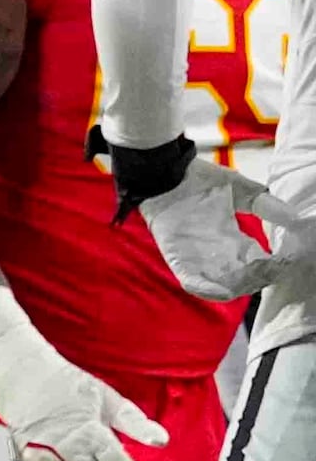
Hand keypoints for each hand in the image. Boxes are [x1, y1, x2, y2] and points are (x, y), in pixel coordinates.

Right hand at [0, 288, 166, 460]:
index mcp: (92, 432)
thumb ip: (132, 421)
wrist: (12, 362)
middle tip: (103, 460)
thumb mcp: (101, 394)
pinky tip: (54, 460)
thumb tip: (162, 439)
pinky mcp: (23, 451)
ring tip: (83, 460)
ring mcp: (44, 451)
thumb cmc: (58, 378)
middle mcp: (69, 445)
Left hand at [139, 157, 302, 299]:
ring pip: (221, 285)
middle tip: (268, 270)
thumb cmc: (200, 178)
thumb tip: (296, 219)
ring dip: (237, 286)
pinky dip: (205, 289)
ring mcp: (196, 257)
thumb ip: (266, 205)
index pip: (257, 263)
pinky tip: (221, 289)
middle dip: (257, 279)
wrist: (164, 170)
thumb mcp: (240, 191)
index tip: (284, 260)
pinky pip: (191, 280)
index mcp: (233, 239)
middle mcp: (217, 252)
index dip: (272, 267)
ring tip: (250, 279)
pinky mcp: (176, 257)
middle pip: (242, 279)